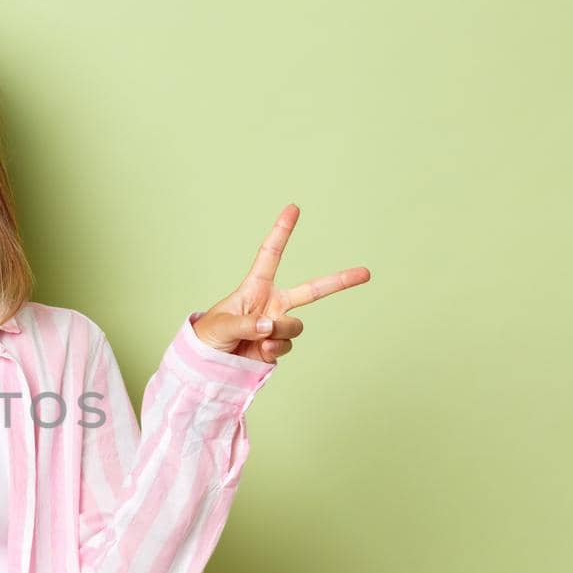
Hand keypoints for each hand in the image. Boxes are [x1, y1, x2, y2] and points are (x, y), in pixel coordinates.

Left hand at [191, 203, 370, 362]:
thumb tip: (270, 326)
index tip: (293, 208)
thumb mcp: (222, 325)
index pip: (271, 255)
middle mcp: (272, 304)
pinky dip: (275, 349)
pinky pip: (286, 346)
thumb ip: (247, 324)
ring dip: (280, 331)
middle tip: (366, 273)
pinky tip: (259, 351)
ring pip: (295, 326)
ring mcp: (277, 326)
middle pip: (311, 291)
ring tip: (260, 338)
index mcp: (255, 288)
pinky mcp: (277, 347)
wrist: (207, 363)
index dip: (282, 232)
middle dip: (339, 282)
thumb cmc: (208, 336)